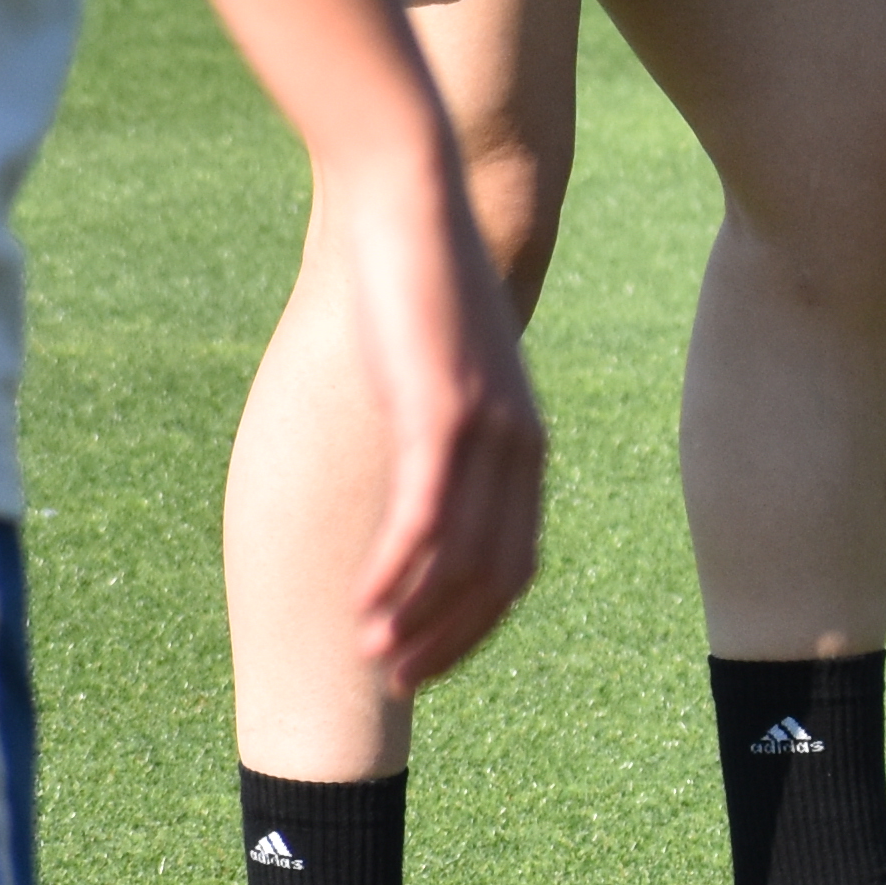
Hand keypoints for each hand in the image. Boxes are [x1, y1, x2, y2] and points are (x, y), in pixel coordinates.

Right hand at [315, 140, 544, 691]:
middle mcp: (519, 441)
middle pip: (498, 574)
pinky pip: (424, 515)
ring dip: (414, 618)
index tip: (430, 663)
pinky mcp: (441, 409)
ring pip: (461, 556)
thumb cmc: (412, 284)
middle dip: (447, 638)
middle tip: (394, 683)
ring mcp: (486, 427)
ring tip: (371, 659)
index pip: (516, 561)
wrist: (413, 201)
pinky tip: (362, 609)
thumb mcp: (433, 369)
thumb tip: (408, 470)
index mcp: (523, 440)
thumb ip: (433, 424)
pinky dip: (395, 573)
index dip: (475, 624)